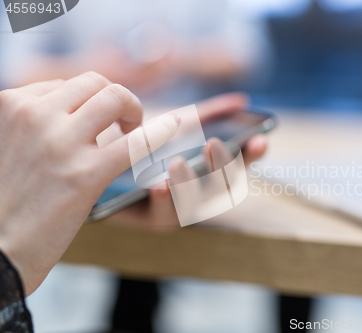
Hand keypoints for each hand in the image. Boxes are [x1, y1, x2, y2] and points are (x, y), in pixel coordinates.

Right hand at [0, 72, 178, 294]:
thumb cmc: (4, 202)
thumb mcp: (6, 146)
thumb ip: (32, 125)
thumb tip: (72, 113)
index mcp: (10, 106)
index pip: (65, 85)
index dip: (88, 102)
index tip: (97, 121)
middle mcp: (33, 116)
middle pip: (94, 84)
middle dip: (116, 98)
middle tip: (123, 121)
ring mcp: (60, 143)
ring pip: (115, 98)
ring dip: (133, 110)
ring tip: (133, 131)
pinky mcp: (85, 174)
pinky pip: (135, 142)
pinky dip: (159, 132)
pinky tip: (172, 128)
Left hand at [105, 92, 267, 230]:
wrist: (108, 155)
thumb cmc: (152, 140)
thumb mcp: (180, 125)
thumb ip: (211, 115)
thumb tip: (242, 100)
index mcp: (211, 173)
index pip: (239, 166)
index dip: (252, 155)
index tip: (261, 139)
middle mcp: (199, 194)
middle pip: (220, 188)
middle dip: (219, 168)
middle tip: (212, 145)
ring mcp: (177, 208)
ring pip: (192, 204)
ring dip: (189, 185)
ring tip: (179, 164)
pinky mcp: (149, 218)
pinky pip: (161, 215)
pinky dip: (164, 202)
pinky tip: (160, 185)